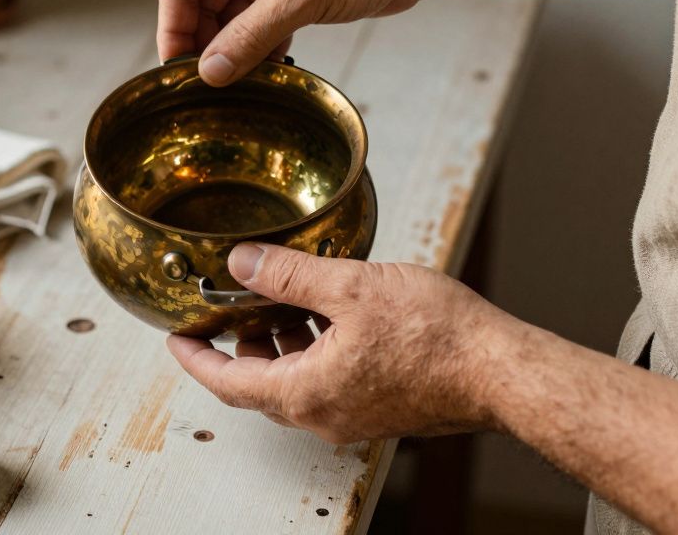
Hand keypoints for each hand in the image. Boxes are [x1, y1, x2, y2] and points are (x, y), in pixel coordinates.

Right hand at [156, 0, 446, 85]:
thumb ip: (249, 37)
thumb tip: (210, 71)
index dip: (174, 29)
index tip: (178, 69)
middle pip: (201, 3)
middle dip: (204, 44)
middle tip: (208, 85)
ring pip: (229, 18)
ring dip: (232, 51)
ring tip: (236, 84)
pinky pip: (257, 24)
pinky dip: (257, 49)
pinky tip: (264, 72)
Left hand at [166, 243, 520, 442]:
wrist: (500, 369)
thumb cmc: (437, 335)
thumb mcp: (349, 287)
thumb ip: (287, 276)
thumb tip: (243, 262)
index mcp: (306, 393)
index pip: (227, 382)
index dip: (195, 357)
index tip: (177, 337)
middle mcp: (324, 415)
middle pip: (259, 384)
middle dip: (241, 345)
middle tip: (232, 307)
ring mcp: (353, 416)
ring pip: (295, 382)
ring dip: (282, 345)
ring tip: (283, 300)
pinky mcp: (379, 408)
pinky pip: (327, 382)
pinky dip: (314, 350)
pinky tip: (330, 313)